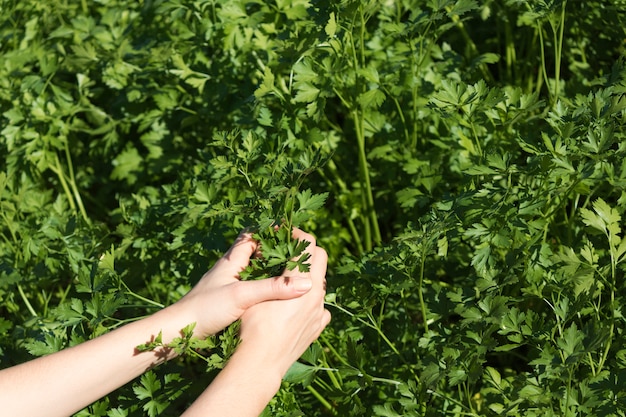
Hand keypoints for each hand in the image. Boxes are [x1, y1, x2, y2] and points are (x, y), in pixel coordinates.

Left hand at [171, 231, 313, 338]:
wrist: (177, 331)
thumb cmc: (205, 308)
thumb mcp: (241, 296)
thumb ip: (273, 288)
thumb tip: (307, 282)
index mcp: (232, 259)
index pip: (253, 234)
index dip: (273, 231)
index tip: (294, 235)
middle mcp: (231, 267)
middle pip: (256, 250)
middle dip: (276, 250)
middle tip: (298, 256)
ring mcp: (229, 283)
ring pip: (254, 270)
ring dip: (271, 270)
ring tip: (293, 274)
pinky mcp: (228, 299)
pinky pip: (251, 286)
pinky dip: (264, 286)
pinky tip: (275, 296)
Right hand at [237, 229, 330, 377]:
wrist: (258, 365)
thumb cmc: (251, 327)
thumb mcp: (254, 293)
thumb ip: (270, 271)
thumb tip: (278, 250)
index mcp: (302, 281)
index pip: (308, 244)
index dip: (296, 233)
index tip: (283, 233)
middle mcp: (316, 294)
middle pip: (320, 258)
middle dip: (305, 250)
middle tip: (286, 251)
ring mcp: (319, 313)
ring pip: (320, 283)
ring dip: (307, 275)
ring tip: (285, 278)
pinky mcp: (317, 328)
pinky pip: (319, 306)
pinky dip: (309, 299)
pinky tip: (293, 305)